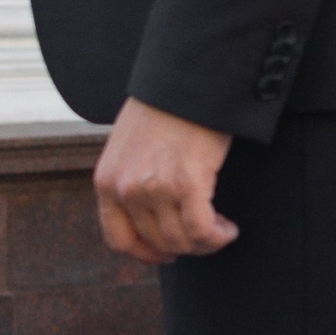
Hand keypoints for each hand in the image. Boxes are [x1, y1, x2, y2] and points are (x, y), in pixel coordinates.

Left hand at [94, 99, 235, 261]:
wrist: (187, 79)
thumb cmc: (164, 107)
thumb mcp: (128, 146)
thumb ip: (129, 179)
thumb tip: (148, 214)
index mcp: (107, 181)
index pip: (119, 240)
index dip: (147, 254)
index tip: (168, 253)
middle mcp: (126, 189)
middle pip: (157, 243)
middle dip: (186, 246)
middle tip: (205, 235)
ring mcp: (154, 188)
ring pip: (182, 241)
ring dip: (206, 242)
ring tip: (220, 228)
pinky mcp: (187, 183)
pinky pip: (202, 231)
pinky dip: (218, 236)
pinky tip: (228, 228)